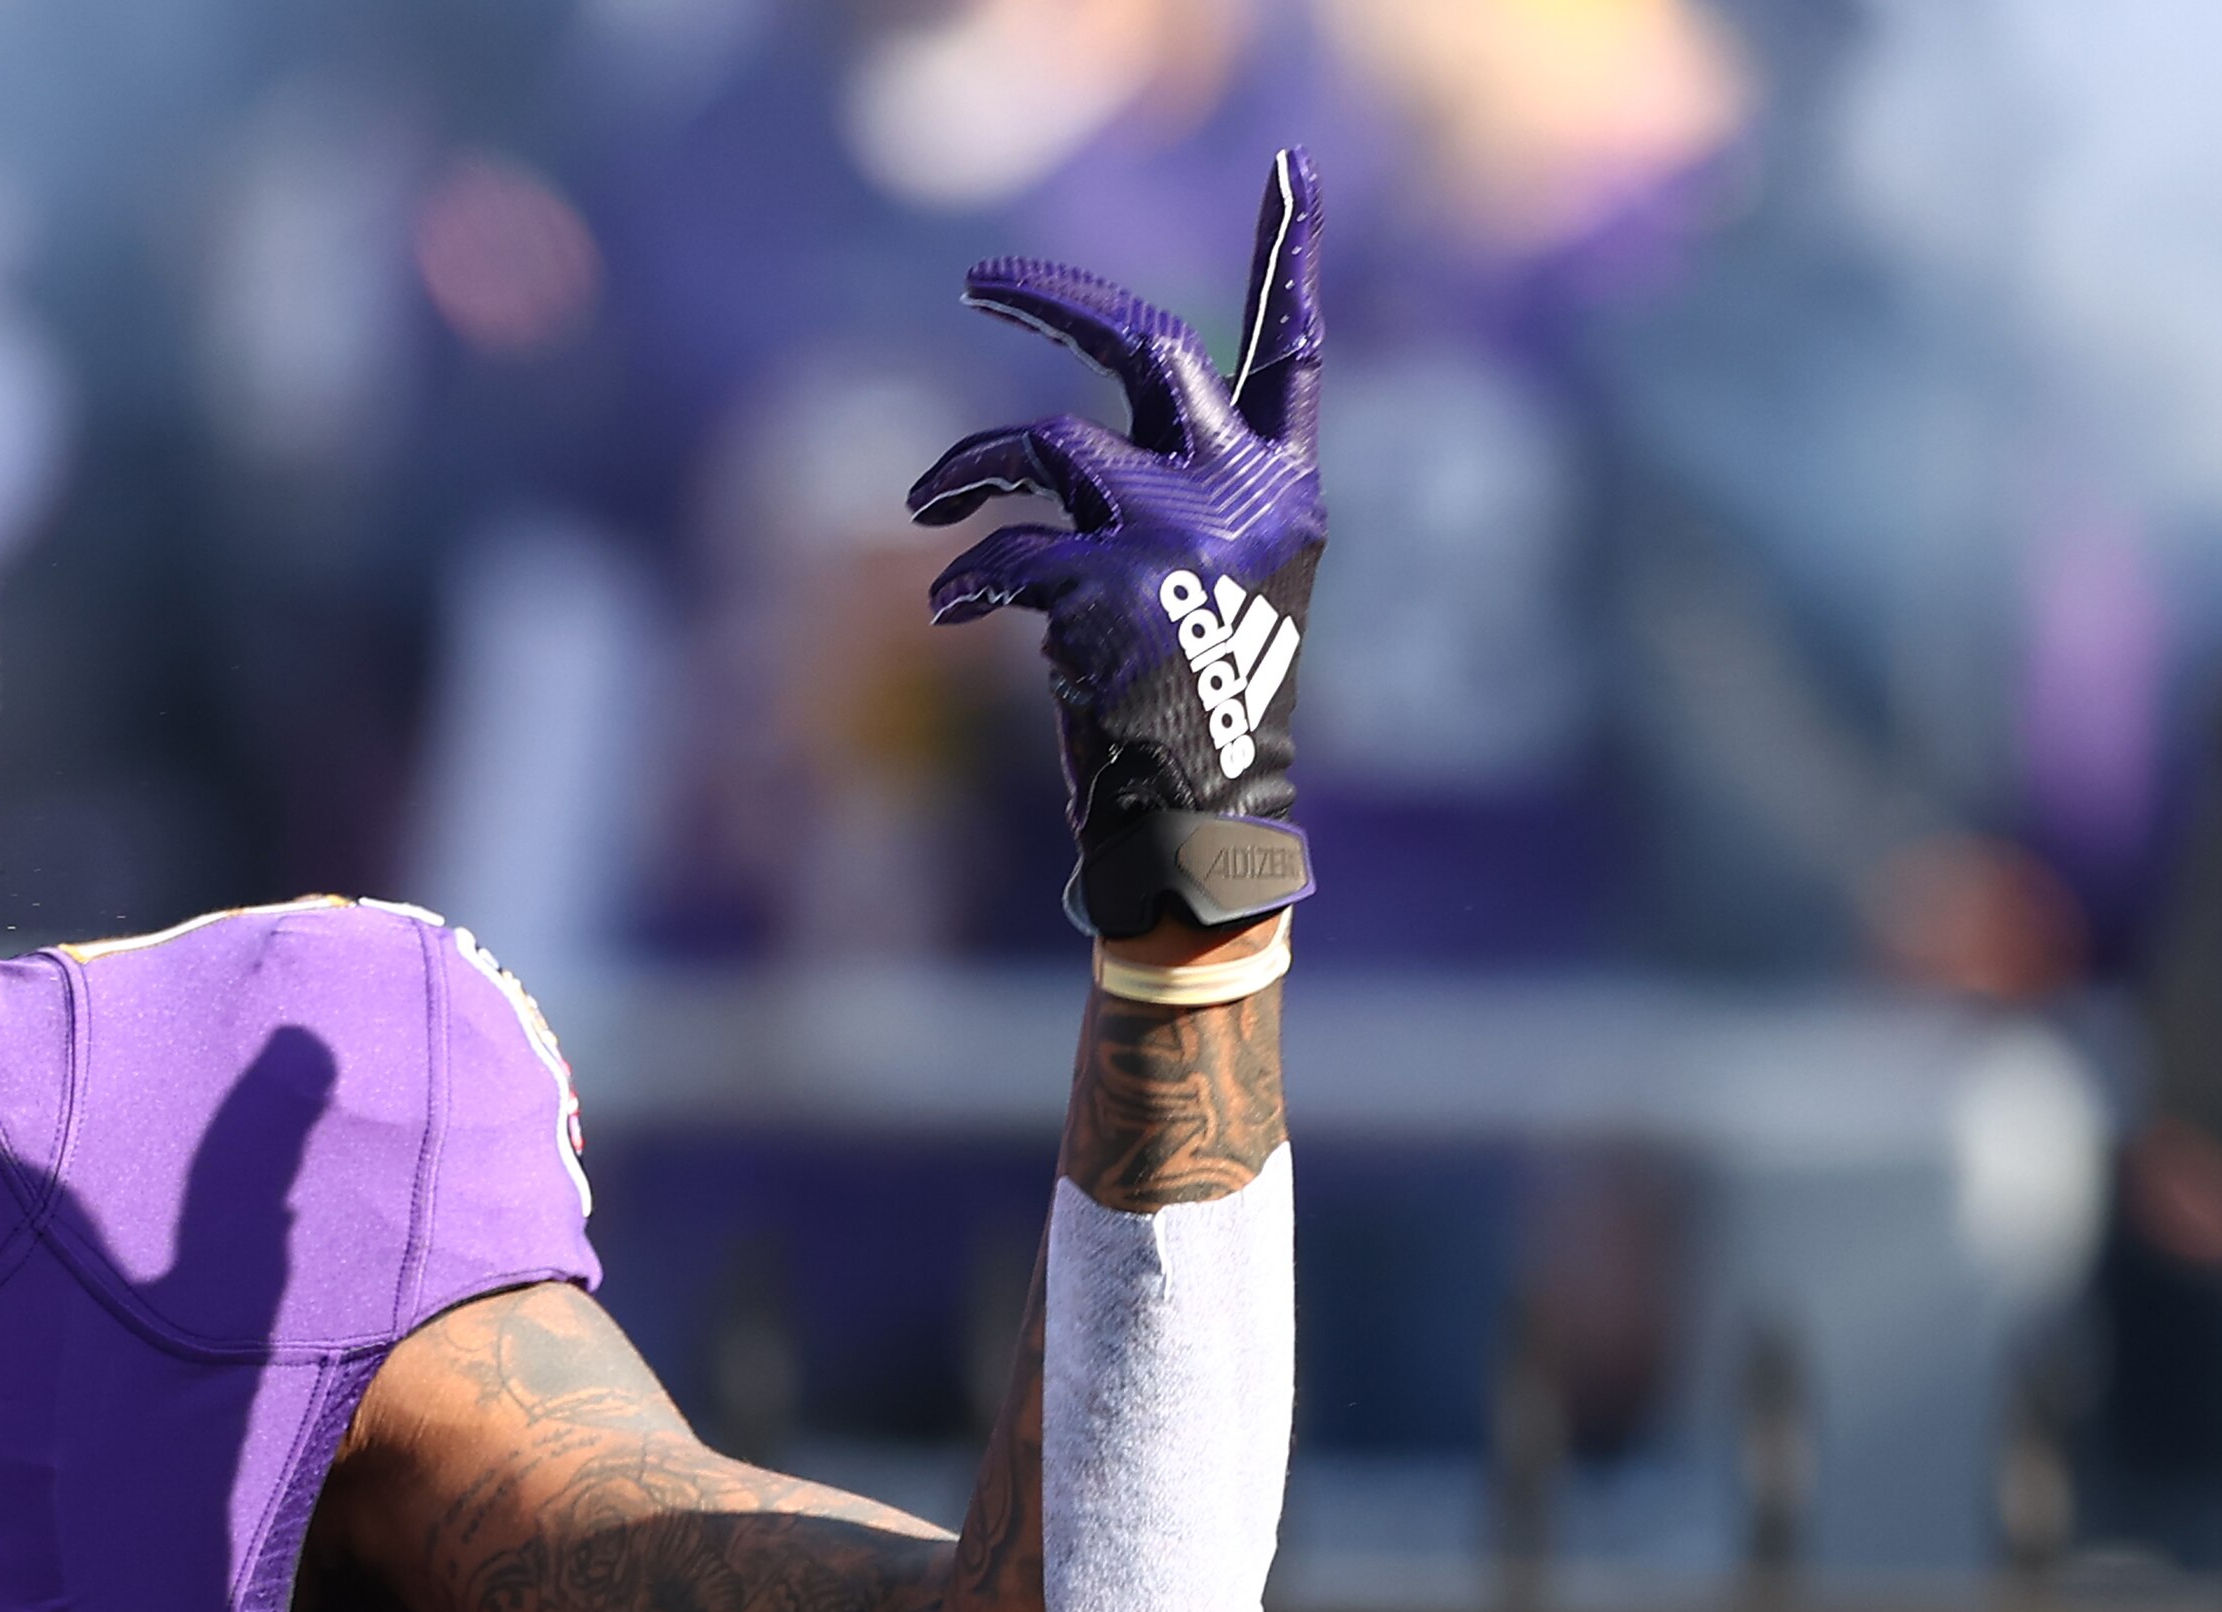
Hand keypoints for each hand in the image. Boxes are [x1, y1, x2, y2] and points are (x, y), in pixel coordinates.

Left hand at [909, 149, 1324, 938]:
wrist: (1199, 826)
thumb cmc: (1188, 713)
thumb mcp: (1210, 589)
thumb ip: (1175, 500)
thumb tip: (1061, 457)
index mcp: (1287, 489)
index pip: (1296, 353)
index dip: (1294, 259)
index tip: (1295, 174)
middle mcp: (1245, 493)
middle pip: (1147, 344)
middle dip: (1054, 297)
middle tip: (978, 280)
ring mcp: (1181, 534)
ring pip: (1043, 443)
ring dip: (965, 469)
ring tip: (926, 506)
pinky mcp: (1113, 588)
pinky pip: (1006, 553)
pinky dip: (963, 578)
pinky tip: (951, 609)